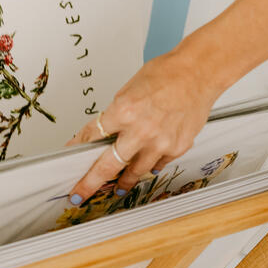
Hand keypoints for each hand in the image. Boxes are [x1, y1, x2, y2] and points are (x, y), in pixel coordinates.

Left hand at [65, 46, 222, 204]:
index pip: (92, 136)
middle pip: (107, 165)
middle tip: (79, 194)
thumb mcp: (128, 90)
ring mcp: (160, 143)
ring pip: (134, 172)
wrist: (197, 73)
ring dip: (122, 182)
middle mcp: (140, 131)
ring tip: (116, 189)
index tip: (71, 155)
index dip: (78, 147)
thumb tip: (106, 132)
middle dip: (90, 183)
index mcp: (123, 111)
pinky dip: (149, 167)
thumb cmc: (165, 75)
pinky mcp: (177, 148)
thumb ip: (117, 115)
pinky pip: (157, 165)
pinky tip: (145, 168)